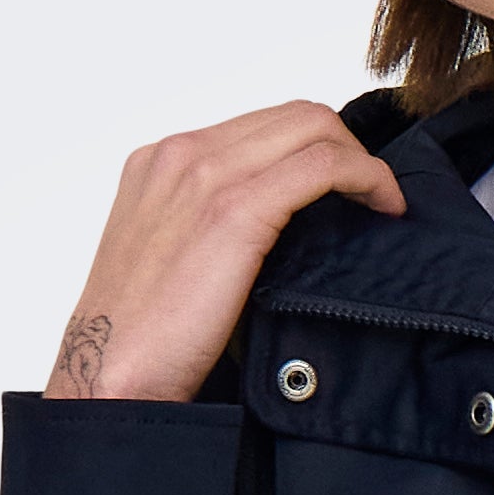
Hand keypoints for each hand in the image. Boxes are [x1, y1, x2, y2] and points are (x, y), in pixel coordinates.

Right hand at [44, 101, 404, 401]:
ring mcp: (204, 174)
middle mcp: (181, 154)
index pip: (259, 125)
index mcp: (161, 162)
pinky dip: (366, 178)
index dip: (312, 149)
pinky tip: (385, 209)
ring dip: (361, 161)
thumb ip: (210, 227)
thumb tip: (274, 234)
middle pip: (292, 115)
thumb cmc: (141, 342)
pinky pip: (322, 166)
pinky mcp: (234, 209)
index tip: (342, 188)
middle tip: (374, 195)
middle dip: (346, 147)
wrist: (108, 379)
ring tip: (383, 204)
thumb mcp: (170, 260)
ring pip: (312, 127)